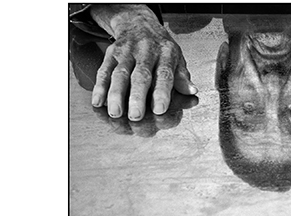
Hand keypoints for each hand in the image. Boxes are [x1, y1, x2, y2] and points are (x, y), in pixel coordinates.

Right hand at [89, 4, 196, 119]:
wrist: (139, 24)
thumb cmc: (161, 48)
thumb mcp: (177, 59)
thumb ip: (182, 78)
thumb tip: (192, 92)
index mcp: (166, 54)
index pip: (165, 74)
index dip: (162, 92)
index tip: (159, 110)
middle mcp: (146, 52)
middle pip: (141, 76)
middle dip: (137, 97)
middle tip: (136, 116)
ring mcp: (127, 52)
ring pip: (120, 74)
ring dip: (116, 94)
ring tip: (115, 113)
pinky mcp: (111, 54)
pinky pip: (104, 71)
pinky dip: (100, 87)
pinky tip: (98, 102)